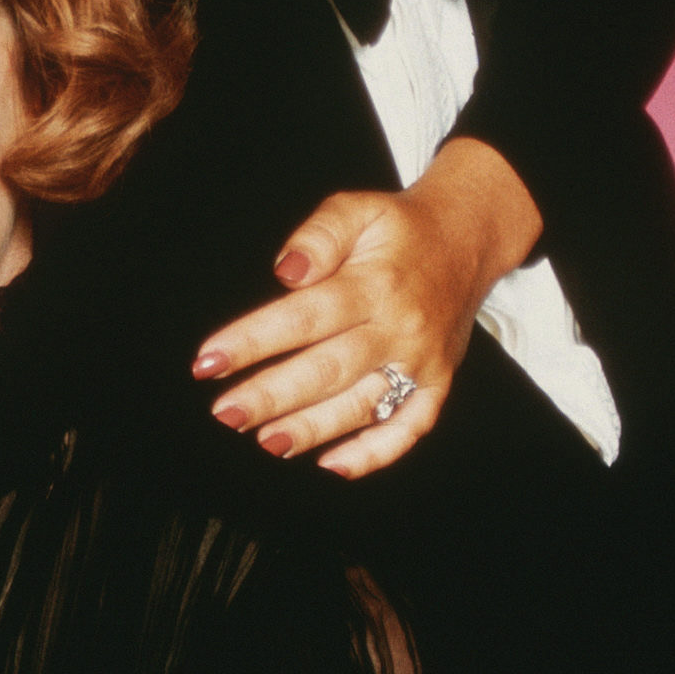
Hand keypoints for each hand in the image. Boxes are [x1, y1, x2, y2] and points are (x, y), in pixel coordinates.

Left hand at [191, 138, 543, 478]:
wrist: (466, 240)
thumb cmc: (398, 227)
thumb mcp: (356, 208)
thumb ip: (319, 234)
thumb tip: (287, 271)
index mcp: (375, 284)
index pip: (305, 317)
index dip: (254, 341)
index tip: (208, 361)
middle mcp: (400, 329)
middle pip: (329, 369)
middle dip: (272, 396)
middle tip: (226, 413)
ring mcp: (421, 362)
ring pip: (363, 405)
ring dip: (313, 429)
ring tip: (267, 440)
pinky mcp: (437, 384)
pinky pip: (409, 428)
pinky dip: (374, 453)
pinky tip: (331, 465)